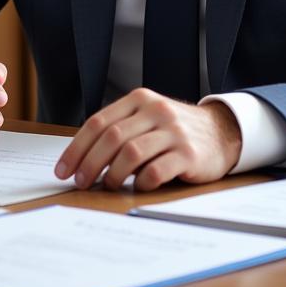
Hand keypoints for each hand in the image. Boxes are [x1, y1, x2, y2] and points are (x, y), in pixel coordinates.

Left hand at [55, 89, 241, 191]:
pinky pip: (157, 170)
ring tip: (109, 186)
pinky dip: (142, 181)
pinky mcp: (189, 154)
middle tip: (80, 183)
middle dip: (89, 163)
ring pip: (131, 153)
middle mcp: (155, 111)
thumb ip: (121, 130)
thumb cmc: (174, 131)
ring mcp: (173, 131)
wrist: (222, 132)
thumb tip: (82, 159)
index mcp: (139, 100)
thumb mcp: (147, 119)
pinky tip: (139, 186)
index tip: (63, 169)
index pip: (98, 122)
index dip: (77, 148)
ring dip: (114, 174)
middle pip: (111, 137)